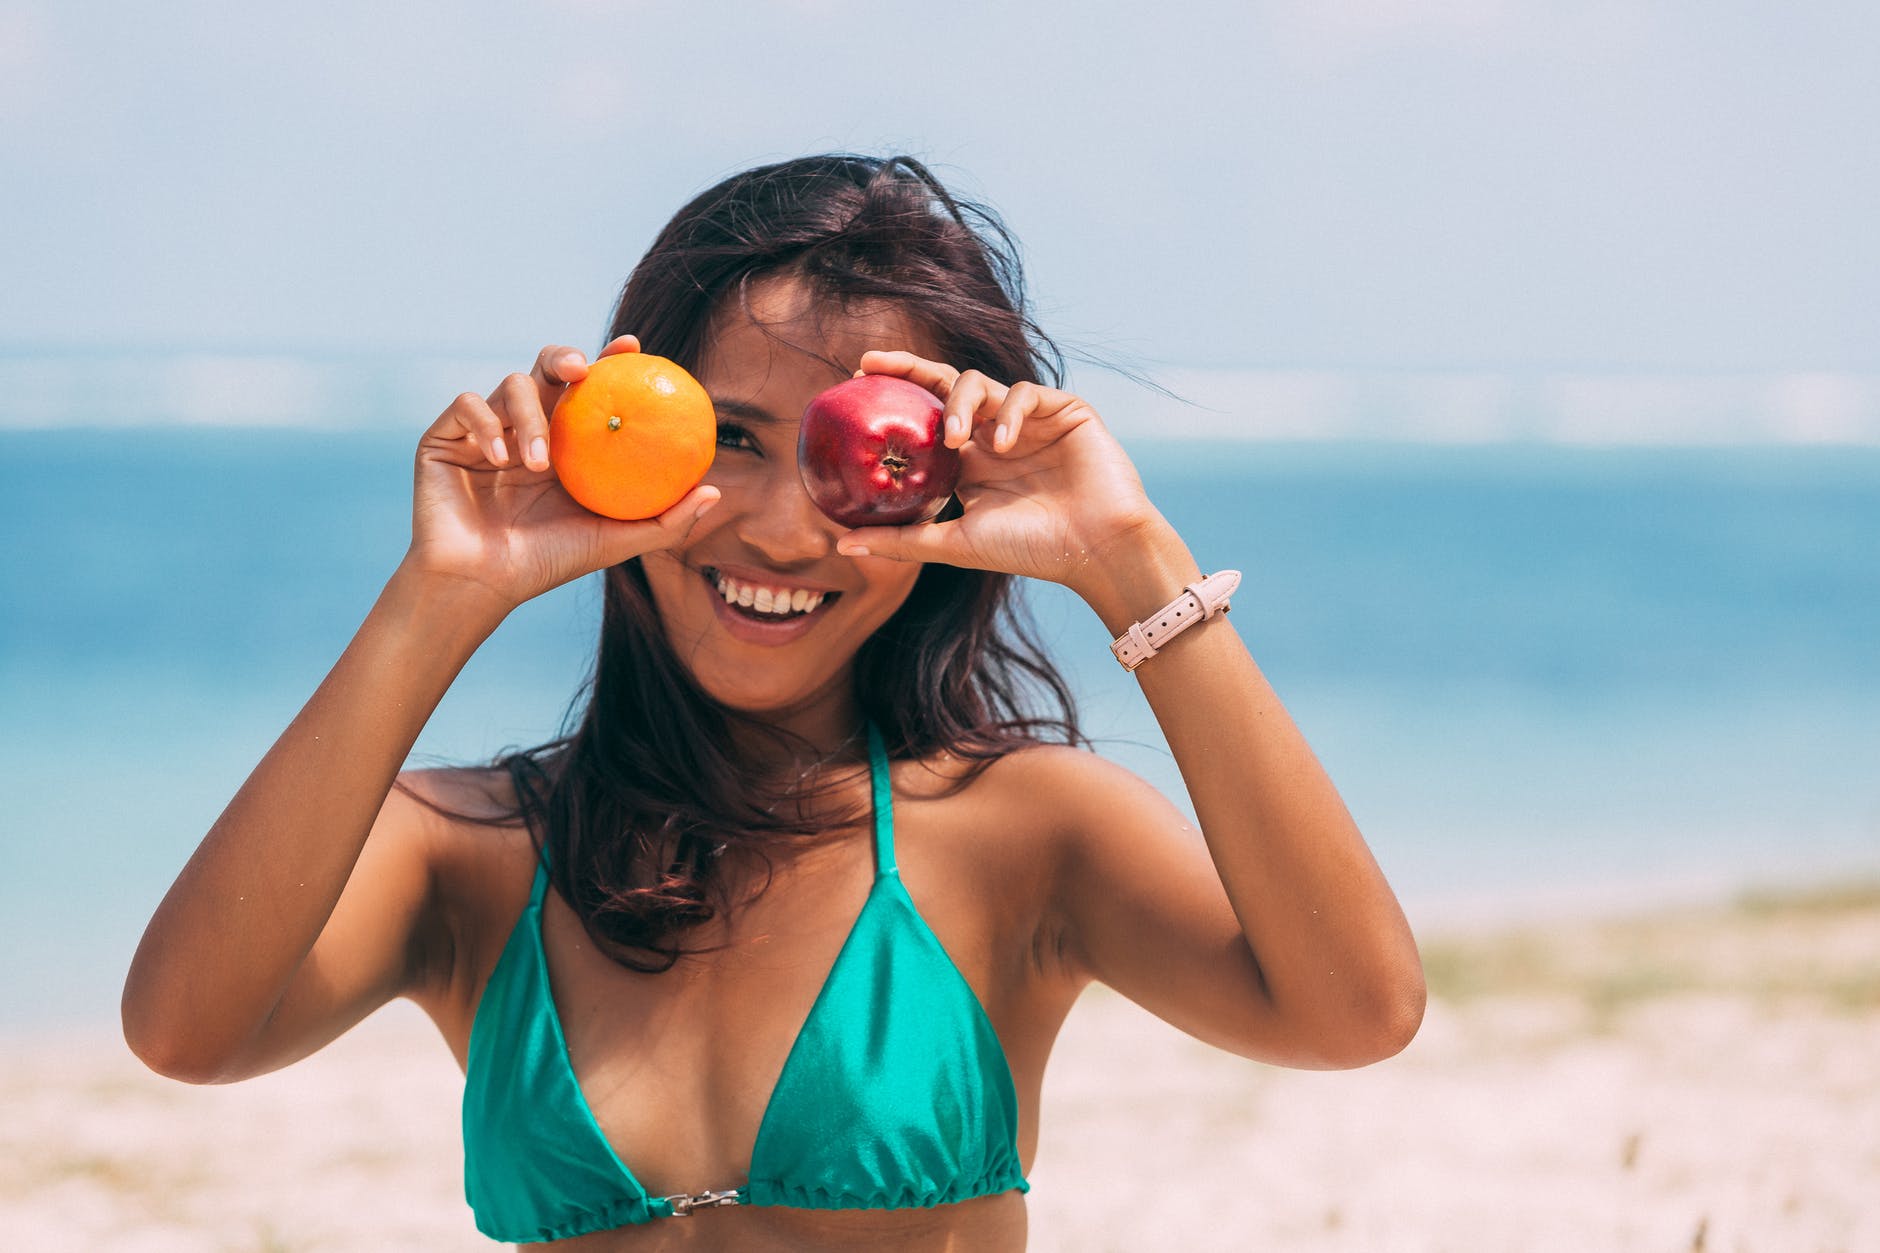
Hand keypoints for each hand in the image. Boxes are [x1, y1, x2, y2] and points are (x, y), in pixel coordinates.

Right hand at [406, 335, 719, 609]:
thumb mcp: (614, 542)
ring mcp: (486, 429)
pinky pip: (466, 406)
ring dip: (530, 419)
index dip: (611, 360)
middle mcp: (527, 425)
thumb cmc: (546, 563)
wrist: (480, 585)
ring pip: (510, 386)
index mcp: (566, 441)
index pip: (591, 388)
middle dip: (565, 356)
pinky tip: (501, 459)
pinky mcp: (445, 437)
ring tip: (539, 464)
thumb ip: (665, 520)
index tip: (634, 347)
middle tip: (582, 370)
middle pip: (547, 368)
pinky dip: (486, 426)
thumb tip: (715, 491)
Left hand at [834, 352, 1168, 595]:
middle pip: (946, 385)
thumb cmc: (1030, 550)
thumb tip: (841, 546)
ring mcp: (1030, 420)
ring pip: (982, 385)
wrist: (1097, 551)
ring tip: (955, 440)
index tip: (856, 377)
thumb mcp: (954, 544)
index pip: (926, 415)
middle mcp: (996, 434)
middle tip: (874, 365)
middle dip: (910, 368)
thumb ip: (901, 540)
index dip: (894, 393)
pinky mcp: (1065, 411)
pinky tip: (1004, 444)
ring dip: (961, 404)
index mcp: (971, 462)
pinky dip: (1011, 413)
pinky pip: (1026, 393)